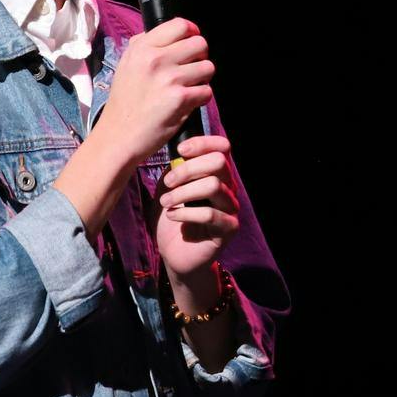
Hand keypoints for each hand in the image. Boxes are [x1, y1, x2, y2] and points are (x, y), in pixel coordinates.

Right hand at [100, 18, 214, 164]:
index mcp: (142, 48)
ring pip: (208, 67)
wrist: (118, 136)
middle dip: (201, 57)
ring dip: (203, 79)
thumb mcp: (126, 65)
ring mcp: (169, 78)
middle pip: (200, 44)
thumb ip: (144, 46)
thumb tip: (169, 33)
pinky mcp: (181, 98)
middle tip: (192, 69)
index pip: (180, 25)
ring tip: (188, 88)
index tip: (192, 44)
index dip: (192, 32)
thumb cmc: (124, 103)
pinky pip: (207, 91)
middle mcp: (155, 59)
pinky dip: (201, 99)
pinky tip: (187, 104)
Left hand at [153, 134, 241, 282]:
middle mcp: (228, 189)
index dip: (203, 143)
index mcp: (217, 175)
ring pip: (214, 186)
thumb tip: (177, 154)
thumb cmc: (172, 217)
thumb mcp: (168, 188)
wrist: (175, 254)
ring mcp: (230, 209)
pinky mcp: (228, 230)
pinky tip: (172, 215)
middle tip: (168, 183)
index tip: (180, 150)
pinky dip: (186, 213)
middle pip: (219, 162)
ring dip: (183, 192)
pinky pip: (210, 214)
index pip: (222, 148)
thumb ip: (175, 170)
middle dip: (188, 169)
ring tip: (165, 202)